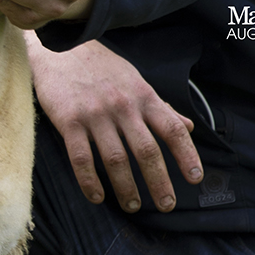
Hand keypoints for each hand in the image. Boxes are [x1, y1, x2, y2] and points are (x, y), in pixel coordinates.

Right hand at [27, 33, 203, 212]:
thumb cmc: (100, 67)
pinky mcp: (68, 121)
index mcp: (143, 97)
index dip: (186, 156)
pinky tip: (97, 196)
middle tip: (166, 204)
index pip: (172, 130)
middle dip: (159, 182)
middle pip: (147, 151)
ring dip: (126, 187)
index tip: (194, 178)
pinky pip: (81, 158)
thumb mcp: (136, 81)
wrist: (60, 49)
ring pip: (116, 159)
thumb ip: (160, 107)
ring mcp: (95, 115)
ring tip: (132, 205)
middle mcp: (123, 107)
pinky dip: (90, 181)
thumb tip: (187, 126)